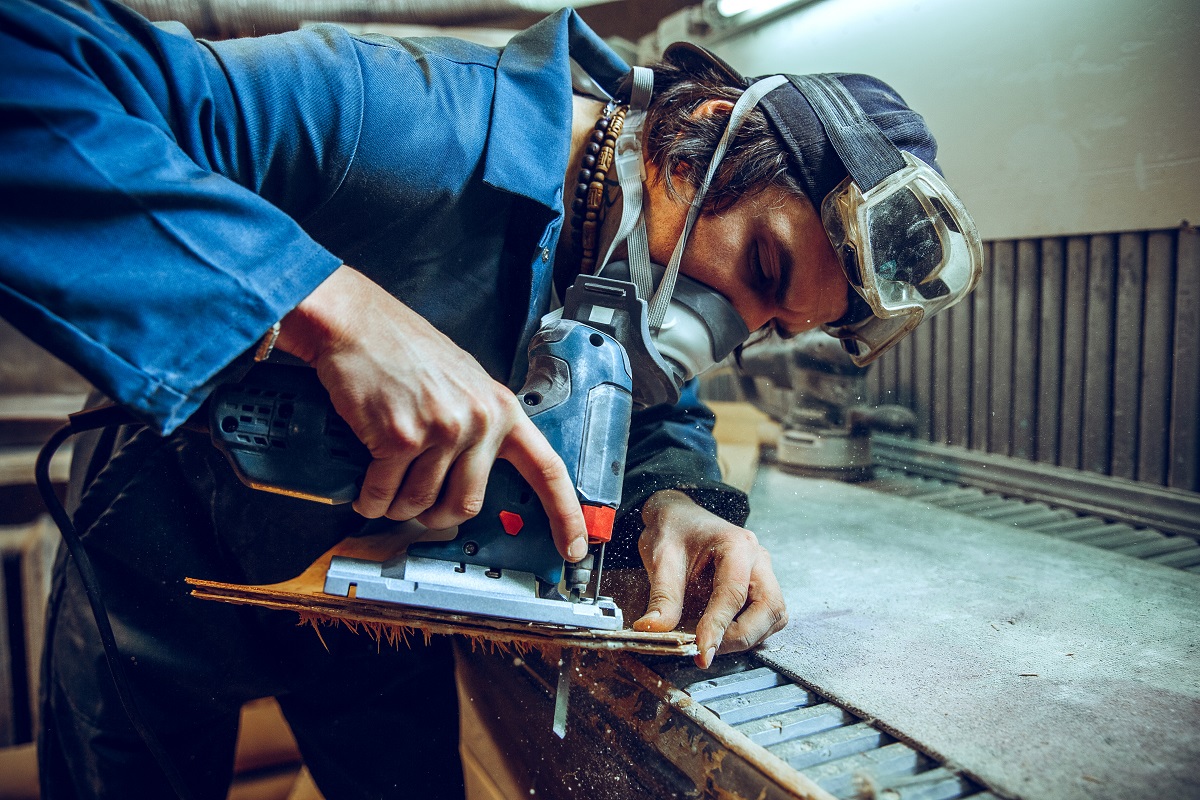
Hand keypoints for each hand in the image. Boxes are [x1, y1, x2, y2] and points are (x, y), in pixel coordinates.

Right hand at [275, 265, 588, 561]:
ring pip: (422, 504)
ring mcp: (443, 429)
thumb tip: (477, 478)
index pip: (548, 469)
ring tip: (386, 482)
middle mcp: (479, 420)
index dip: (565, 514)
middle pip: (468, 505)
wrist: (358, 326)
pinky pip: (385, 495)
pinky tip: (365, 486)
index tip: (573, 548)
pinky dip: (370, 500)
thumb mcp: (465, 383)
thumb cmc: (406, 353)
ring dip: (398, 506)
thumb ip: (480, 427)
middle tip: (418, 507)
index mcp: (502, 409)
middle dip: (437, 516)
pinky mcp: (402, 437)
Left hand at [632, 489, 786, 668]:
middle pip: (770, 608)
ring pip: (774, 616)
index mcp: (736, 545)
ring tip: (711, 641)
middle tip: (708, 648)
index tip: (702, 651)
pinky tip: (722, 634)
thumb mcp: (661, 559)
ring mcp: (763, 573)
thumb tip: (653, 630)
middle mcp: (758, 559)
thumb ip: (662, 596)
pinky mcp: (760, 588)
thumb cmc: (674, 531)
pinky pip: (767, 619)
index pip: (734, 592)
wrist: (680, 518)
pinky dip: (748, 633)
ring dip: (746, 637)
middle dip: (741, 635)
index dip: (718, 626)